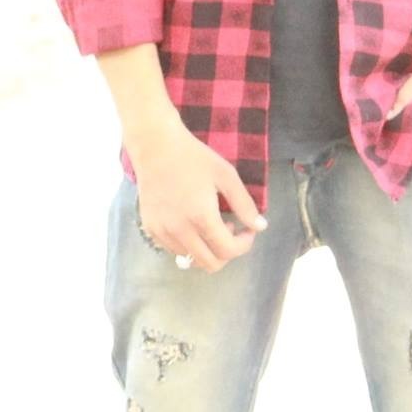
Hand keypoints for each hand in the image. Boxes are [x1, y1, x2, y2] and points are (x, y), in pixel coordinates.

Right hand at [127, 116, 265, 271]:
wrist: (155, 147)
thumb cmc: (194, 158)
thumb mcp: (226, 176)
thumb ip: (244, 204)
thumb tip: (260, 227)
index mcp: (201, 217)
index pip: (228, 251)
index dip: (244, 245)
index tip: (248, 230)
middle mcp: (180, 230)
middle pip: (210, 264)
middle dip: (227, 252)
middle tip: (231, 229)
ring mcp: (162, 232)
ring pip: (192, 259)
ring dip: (207, 249)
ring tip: (210, 224)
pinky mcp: (151, 228)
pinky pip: (174, 250)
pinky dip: (189, 245)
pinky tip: (192, 223)